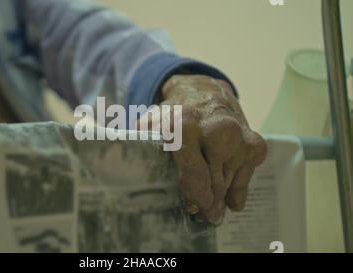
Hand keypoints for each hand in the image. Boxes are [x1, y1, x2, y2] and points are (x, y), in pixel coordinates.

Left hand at [137, 75, 266, 224]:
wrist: (203, 89)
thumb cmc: (174, 113)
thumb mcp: (152, 123)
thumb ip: (144, 146)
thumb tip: (137, 179)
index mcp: (185, 125)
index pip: (194, 174)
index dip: (194, 197)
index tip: (194, 209)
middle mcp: (218, 130)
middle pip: (214, 184)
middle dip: (207, 204)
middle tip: (201, 214)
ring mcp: (240, 137)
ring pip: (229, 184)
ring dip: (220, 198)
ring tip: (210, 206)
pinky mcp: (255, 144)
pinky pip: (245, 179)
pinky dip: (236, 189)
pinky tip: (229, 197)